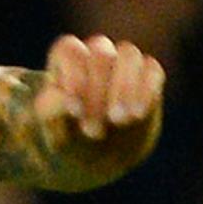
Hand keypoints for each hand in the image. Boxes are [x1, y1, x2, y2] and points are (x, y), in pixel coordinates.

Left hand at [35, 33, 164, 154]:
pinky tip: (137, 116)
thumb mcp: (50, 130)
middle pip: (100, 51)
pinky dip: (146, 91)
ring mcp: (123, 63)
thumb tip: (64, 99)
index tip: (74, 111)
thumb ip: (51, 111)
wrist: (98, 154)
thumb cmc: (68, 135)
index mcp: (65, 62)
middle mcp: (95, 55)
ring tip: (118, 121)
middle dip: (97, 92)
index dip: (72, 76)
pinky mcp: (149, 76)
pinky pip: (152, 70)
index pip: (69, 49)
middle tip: (92, 131)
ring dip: (124, 87)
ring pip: (128, 54)